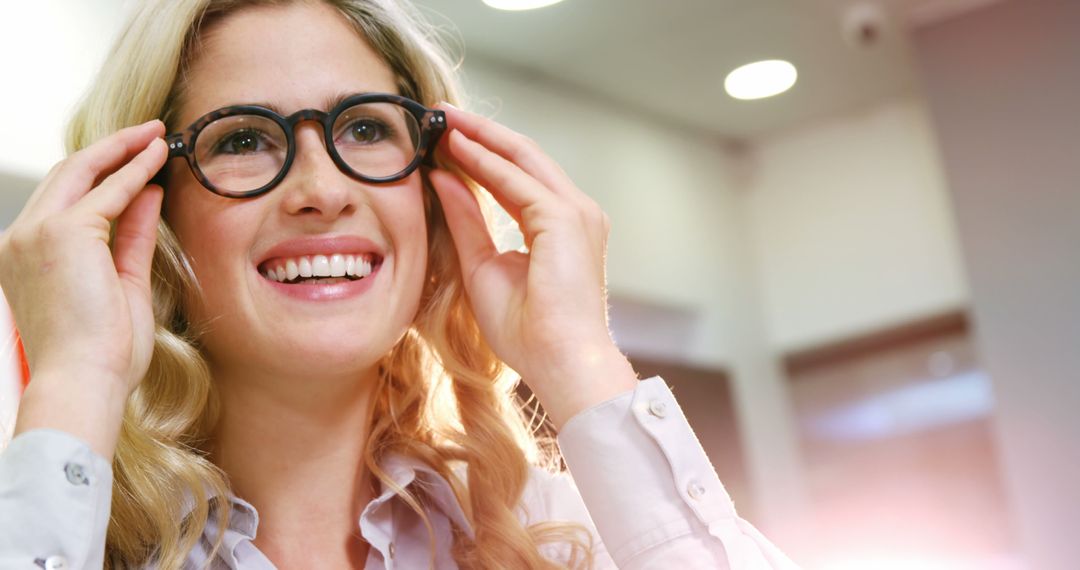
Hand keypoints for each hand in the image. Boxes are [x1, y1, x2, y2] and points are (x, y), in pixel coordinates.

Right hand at [0, 120, 167, 394]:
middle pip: (67, 175)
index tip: (139, 160)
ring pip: (81, 171)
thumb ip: (131, 236)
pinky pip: (108, 191)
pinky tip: (158, 157)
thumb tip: (147, 193)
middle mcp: (22, 238)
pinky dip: (135, 170)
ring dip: (123, 149)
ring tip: (158, 134)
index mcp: (27, 257)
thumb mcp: (122, 283)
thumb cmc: (103, 351)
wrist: (84, 381)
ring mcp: (37, 233)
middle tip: (152, 133)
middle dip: (112, 149)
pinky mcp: (63, 233)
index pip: (65, 200)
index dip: (104, 175)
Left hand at [428, 104, 637, 428]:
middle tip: (440, 114)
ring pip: (523, 158)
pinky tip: (456, 149)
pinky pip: (517, 181)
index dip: (481, 154)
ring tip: (442, 122)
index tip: (444, 139)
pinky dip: (485, 161)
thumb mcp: (484, 267)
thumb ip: (468, 221)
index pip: (519, 177)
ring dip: (480, 137)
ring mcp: (577, 213)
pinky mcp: (565, 219)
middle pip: (524, 156)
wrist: (561, 363)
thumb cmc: (529, 332)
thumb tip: (443, 179)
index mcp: (563, 227)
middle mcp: (577, 212)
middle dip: (481, 133)